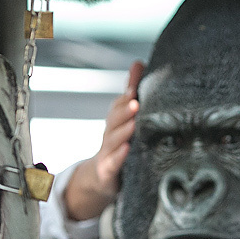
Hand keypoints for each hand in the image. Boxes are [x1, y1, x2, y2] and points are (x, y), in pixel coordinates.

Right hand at [64, 61, 143, 220]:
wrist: (101, 176)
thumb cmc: (118, 142)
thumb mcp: (123, 118)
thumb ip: (131, 92)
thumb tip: (138, 62)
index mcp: (115, 121)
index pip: (119, 106)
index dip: (125, 97)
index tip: (134, 89)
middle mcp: (110, 134)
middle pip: (114, 120)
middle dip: (124, 110)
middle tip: (135, 102)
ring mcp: (107, 152)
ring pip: (114, 140)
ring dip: (123, 132)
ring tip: (133, 125)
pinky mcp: (108, 170)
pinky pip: (113, 162)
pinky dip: (119, 156)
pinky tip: (127, 150)